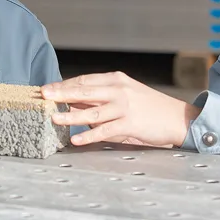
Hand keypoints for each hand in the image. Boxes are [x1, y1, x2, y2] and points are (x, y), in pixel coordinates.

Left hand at [42, 71, 199, 147]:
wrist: (176, 118)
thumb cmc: (148, 107)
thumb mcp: (125, 95)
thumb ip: (101, 98)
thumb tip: (72, 102)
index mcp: (116, 80)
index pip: (84, 80)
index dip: (64, 84)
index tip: (46, 89)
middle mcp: (119, 90)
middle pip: (85, 91)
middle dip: (61, 93)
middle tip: (43, 95)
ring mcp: (125, 107)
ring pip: (92, 111)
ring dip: (71, 115)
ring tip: (54, 118)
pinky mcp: (130, 124)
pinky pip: (105, 131)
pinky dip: (89, 136)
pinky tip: (76, 139)